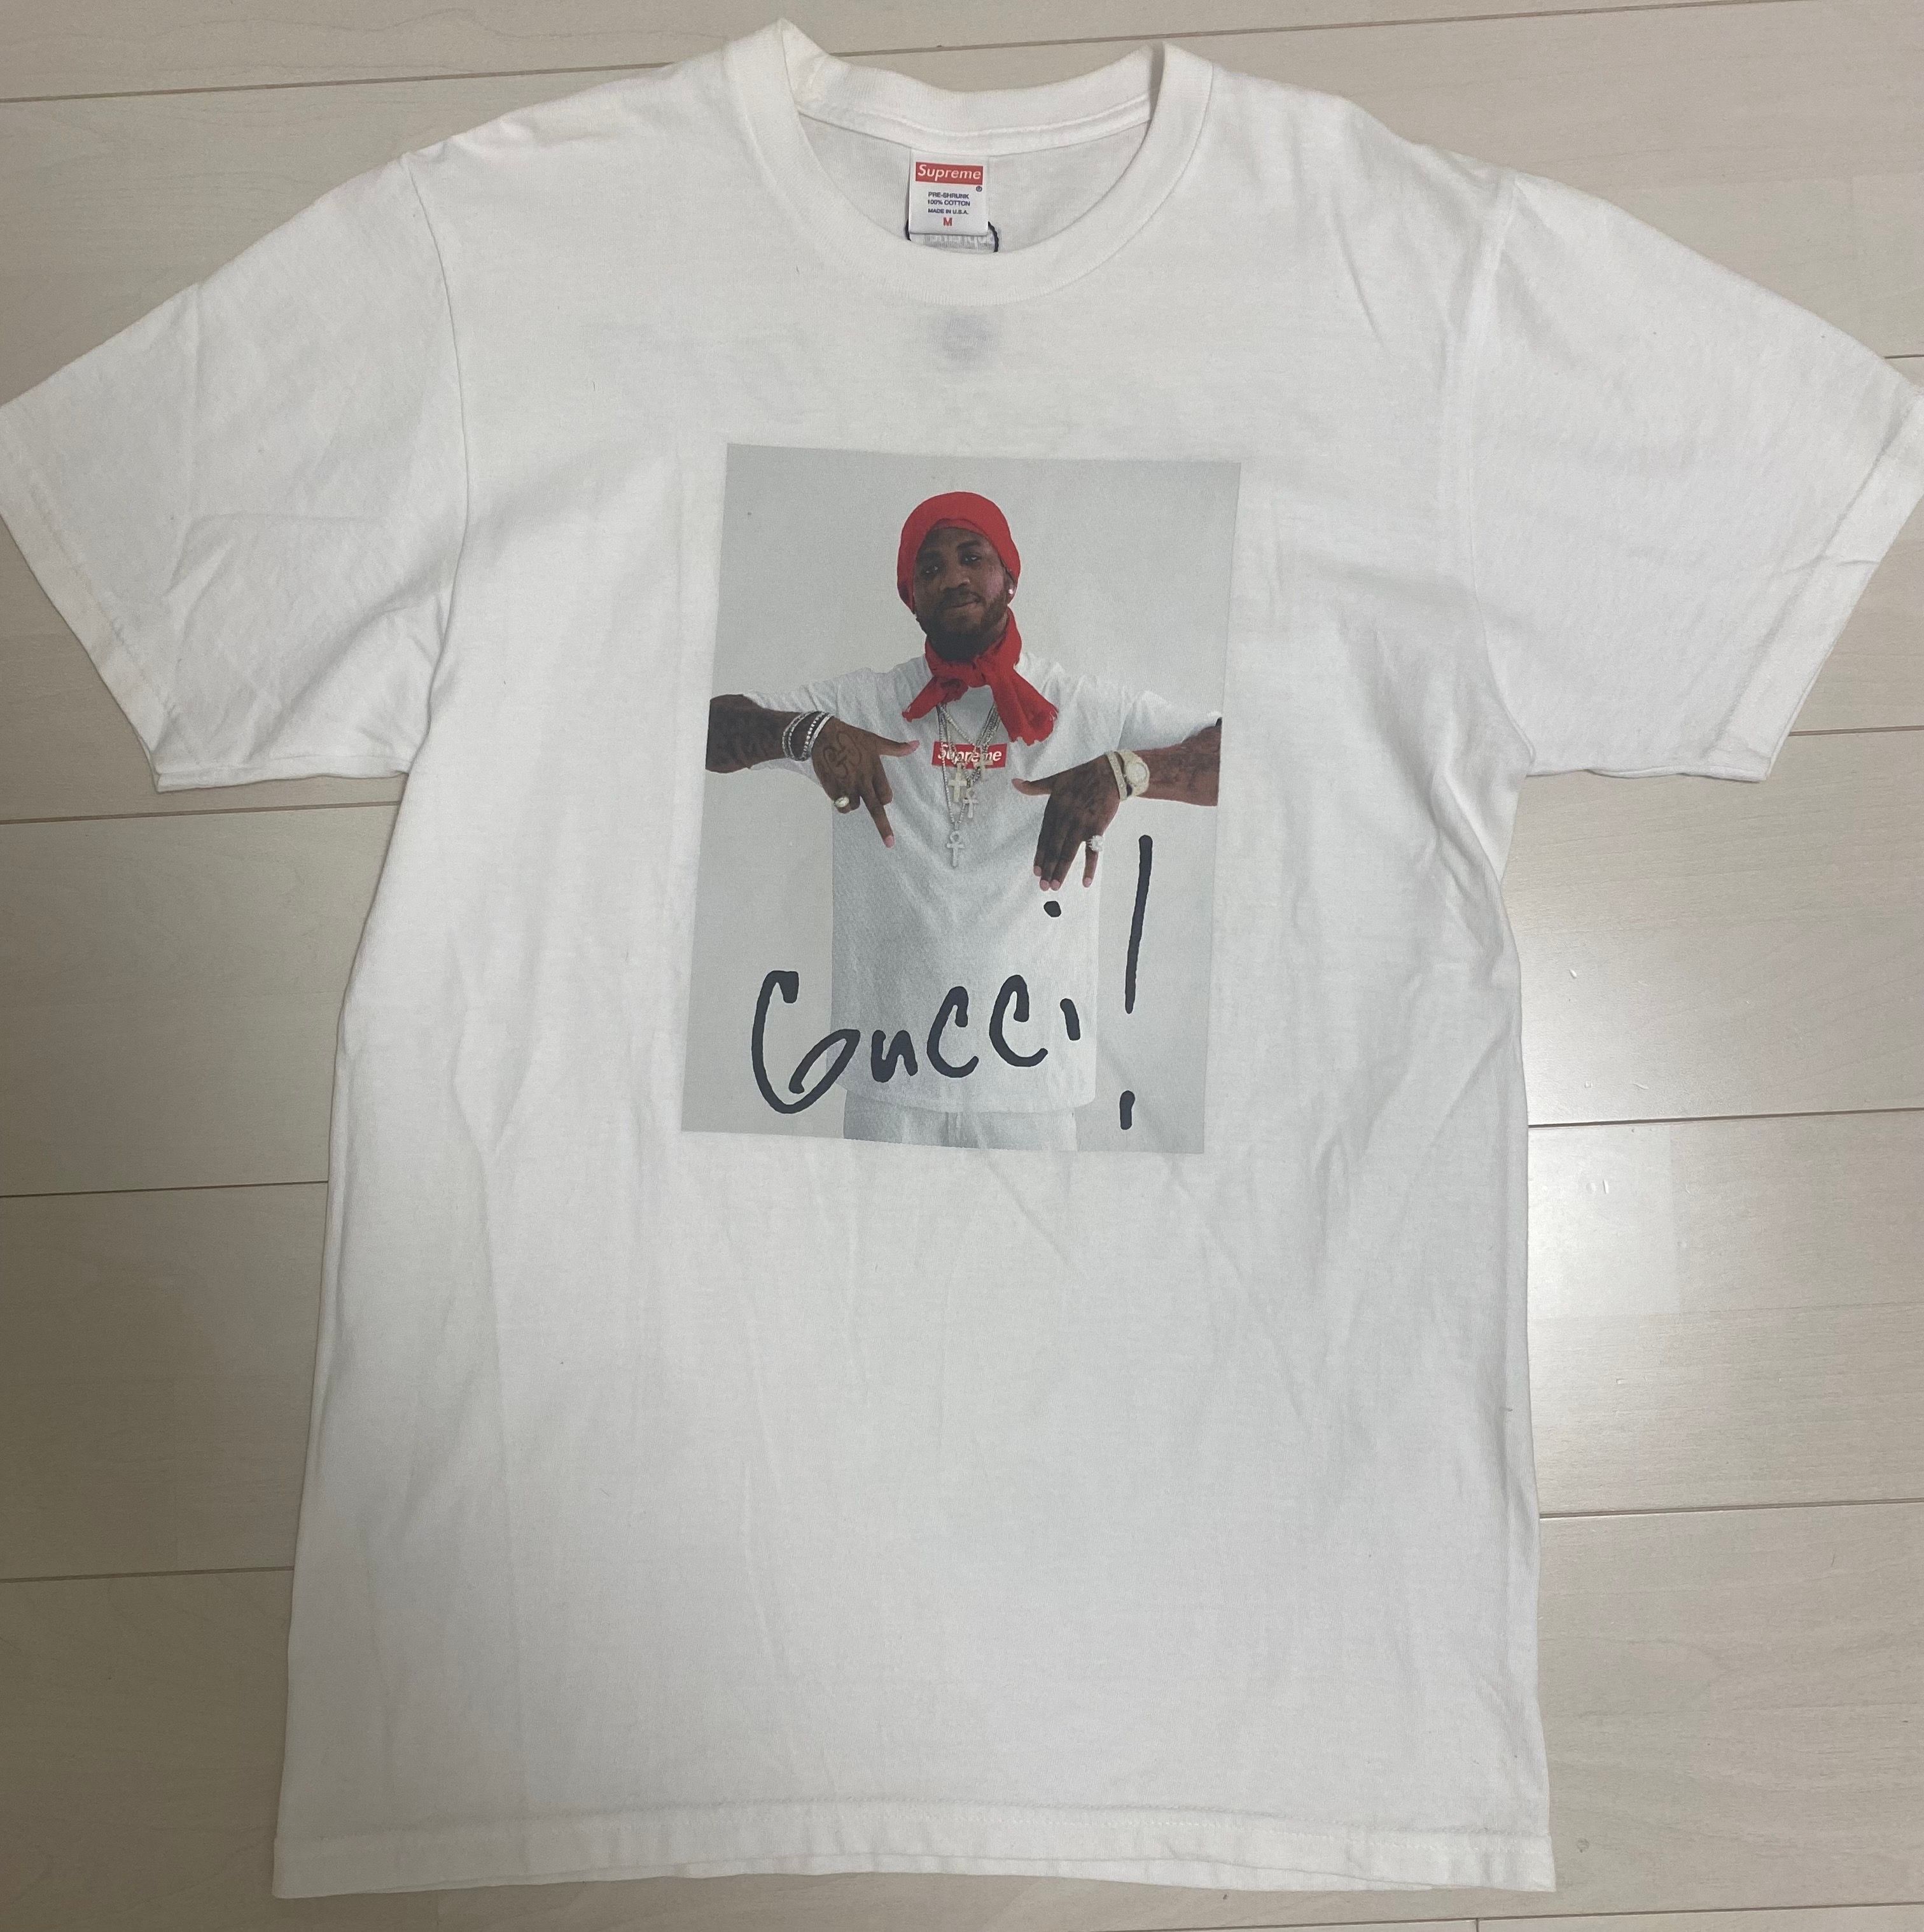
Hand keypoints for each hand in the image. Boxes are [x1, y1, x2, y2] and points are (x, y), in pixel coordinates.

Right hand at [811, 718, 917, 846]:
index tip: (881, 797)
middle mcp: (862, 780)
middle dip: (883, 828)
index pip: (886, 796)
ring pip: (854, 807)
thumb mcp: (875, 741)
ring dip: (852, 802)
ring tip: (846, 783)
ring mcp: (847, 786)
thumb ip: (896, 748)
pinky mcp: (832, 788)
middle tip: (890, 843)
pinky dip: (839, 801)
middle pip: (875, 809)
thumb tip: (916, 745)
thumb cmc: (852, 737)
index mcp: (875, 770)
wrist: (822, 734)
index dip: (884, 798)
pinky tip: (836, 786)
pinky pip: (840, 805)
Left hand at [1012, 755, 1120, 889]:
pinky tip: (1086, 882)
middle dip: (1048, 868)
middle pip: (1054, 848)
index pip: (1044, 837)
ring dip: (1061, 871)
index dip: (1040, 855)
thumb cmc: (1081, 776)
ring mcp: (1081, 825)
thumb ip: (1035, 787)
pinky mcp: (1097, 828)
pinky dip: (1090, 867)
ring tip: (1055, 885)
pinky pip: (1092, 852)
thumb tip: (1015, 783)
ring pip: (1068, 852)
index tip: (1035, 871)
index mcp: (1054, 809)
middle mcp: (1065, 819)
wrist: (1108, 774)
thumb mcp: (1055, 780)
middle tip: (1043, 886)